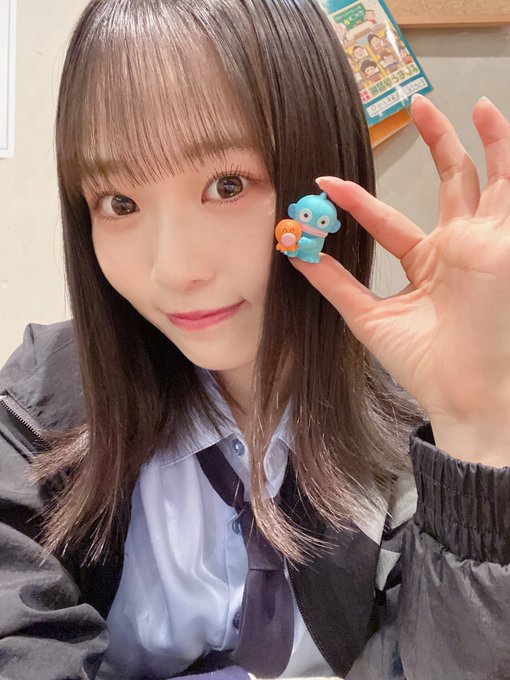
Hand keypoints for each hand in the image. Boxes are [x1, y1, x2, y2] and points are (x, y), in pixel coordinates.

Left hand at [291, 96, 509, 463]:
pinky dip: (504, 152)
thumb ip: (333, 283)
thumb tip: (293, 253)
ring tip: (459, 103)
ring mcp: (485, 242)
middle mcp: (459, 247)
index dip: (358, 202)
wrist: (459, 391)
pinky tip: (489, 117)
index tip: (323, 185)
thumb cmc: (422, 362)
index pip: (391, 221)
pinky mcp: (503, 242)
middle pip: (449, 183)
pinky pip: (508, 188)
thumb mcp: (367, 316)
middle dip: (436, 144)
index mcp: (429, 264)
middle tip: (413, 106)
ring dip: (475, 139)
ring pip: (485, 177)